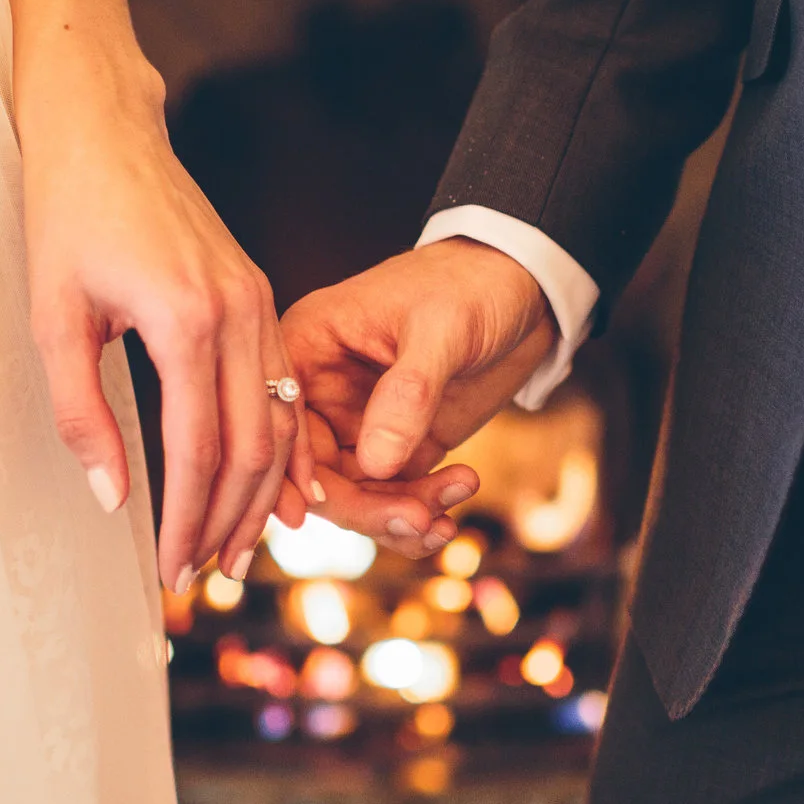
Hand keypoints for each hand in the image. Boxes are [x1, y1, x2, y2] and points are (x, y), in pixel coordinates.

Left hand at [20, 45, 308, 592]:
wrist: (103, 132)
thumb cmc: (67, 216)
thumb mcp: (54, 320)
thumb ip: (82, 414)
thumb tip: (113, 497)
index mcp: (187, 321)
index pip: (200, 451)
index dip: (187, 520)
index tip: (169, 569)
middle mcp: (238, 314)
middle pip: (254, 448)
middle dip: (229, 523)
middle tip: (203, 577)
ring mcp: (258, 301)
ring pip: (279, 421)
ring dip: (261, 495)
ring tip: (236, 550)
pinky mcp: (260, 295)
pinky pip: (284, 385)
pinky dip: (283, 445)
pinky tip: (276, 489)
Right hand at [280, 239, 559, 558]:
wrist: (522, 286)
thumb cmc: (471, 285)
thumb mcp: (441, 328)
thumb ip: (408, 392)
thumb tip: (375, 465)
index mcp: (308, 348)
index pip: (281, 424)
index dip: (293, 474)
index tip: (320, 513)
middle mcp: (323, 392)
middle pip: (314, 474)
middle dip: (364, 507)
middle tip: (417, 519)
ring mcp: (361, 423)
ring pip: (357, 496)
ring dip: (400, 517)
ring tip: (444, 518)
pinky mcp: (400, 444)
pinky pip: (396, 496)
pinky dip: (423, 511)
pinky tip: (458, 496)